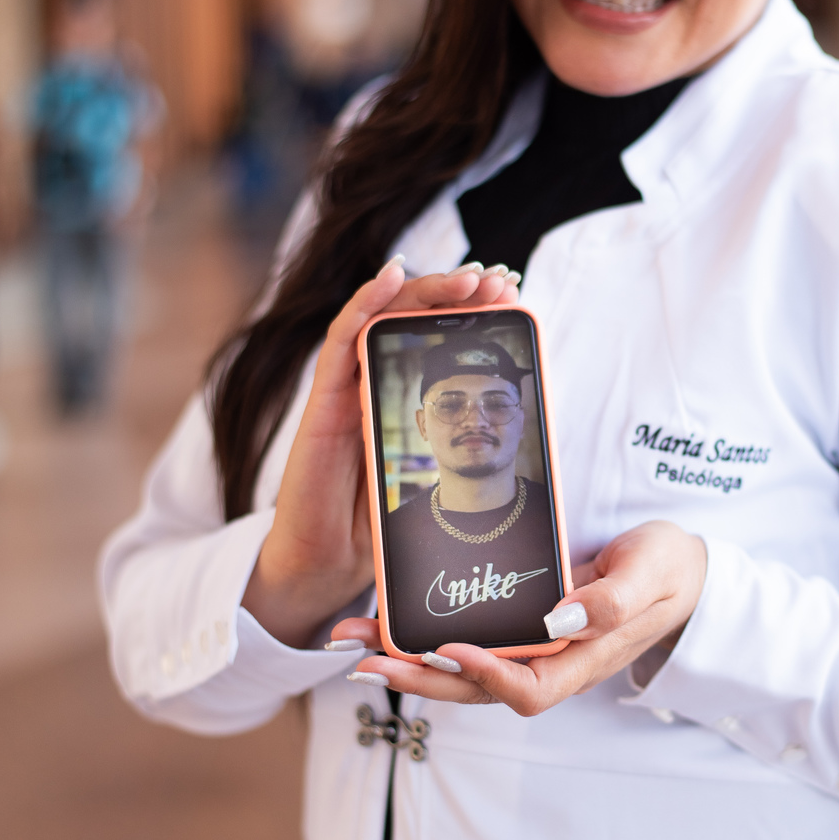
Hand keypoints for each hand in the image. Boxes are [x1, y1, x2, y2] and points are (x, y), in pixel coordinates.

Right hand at [242, 260, 520, 647]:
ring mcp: (346, 386)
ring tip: (468, 277)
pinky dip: (364, 303)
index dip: (473, 311)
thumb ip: (461, 440)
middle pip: (414, 316)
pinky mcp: (322, 399)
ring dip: (425, 288)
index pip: (438, 335)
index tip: (513, 296)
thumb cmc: (379, 520)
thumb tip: (516, 409)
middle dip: (458, 291)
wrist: (330, 563)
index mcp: (402, 394)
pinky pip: (340, 340)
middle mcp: (373, 380)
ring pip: (383, 316)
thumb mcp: (434, 473)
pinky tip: (391, 276)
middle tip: (498, 280)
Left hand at [333, 520, 706, 715]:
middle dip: (420, 678)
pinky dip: (423, 639)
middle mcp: (551, 664)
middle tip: (368, 661)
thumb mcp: (652, 571)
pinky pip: (466, 643)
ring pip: (462, 672)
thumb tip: (560, 618)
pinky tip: (385, 624)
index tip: (450, 650)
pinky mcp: (519, 628)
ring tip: (355, 645)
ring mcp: (532, 649)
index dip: (487, 675)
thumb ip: (613, 600)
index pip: (528, 688)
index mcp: (584, 659)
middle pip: (477, 689)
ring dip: (408, 662)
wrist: (677, 568)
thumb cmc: (669, 568)